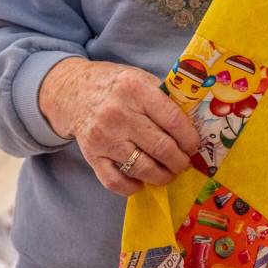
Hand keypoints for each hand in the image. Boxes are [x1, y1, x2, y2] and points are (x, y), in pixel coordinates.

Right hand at [38, 57, 199, 195]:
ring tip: (169, 173)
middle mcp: (119, 113)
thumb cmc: (115, 86)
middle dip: (180, 161)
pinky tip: (142, 182)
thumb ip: (165, 98)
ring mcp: (104, 137)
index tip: (194, 146)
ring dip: (163, 176)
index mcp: (136, 89)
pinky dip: (133, 188)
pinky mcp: (92, 155)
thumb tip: (195, 123)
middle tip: (184, 163)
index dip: (190, 138)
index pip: (173, 120)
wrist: (73, 91)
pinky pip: (116, 182)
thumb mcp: (140, 79)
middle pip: (162, 148)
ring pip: (143, 168)